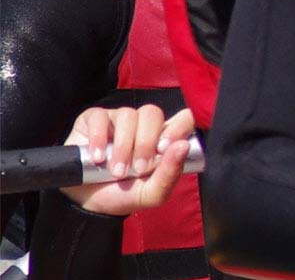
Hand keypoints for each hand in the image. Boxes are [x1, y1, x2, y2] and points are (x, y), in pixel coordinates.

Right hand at [60, 105, 195, 215]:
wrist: (89, 204)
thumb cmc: (125, 194)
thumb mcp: (152, 193)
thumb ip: (170, 172)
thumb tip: (183, 145)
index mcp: (162, 138)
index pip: (183, 118)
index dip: (178, 127)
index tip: (165, 148)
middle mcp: (142, 125)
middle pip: (152, 113)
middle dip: (145, 143)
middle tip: (138, 169)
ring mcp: (117, 120)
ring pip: (128, 115)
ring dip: (122, 146)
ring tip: (116, 171)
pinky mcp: (93, 120)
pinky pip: (100, 117)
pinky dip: (99, 138)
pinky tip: (97, 158)